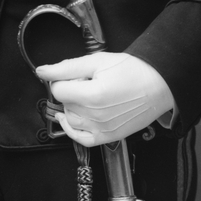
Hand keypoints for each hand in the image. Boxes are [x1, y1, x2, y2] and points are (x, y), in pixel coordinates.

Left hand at [36, 51, 174, 146]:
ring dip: (72, 107)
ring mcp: (102, 129)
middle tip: (87, 82)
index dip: (63, 79)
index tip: (75, 75)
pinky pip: (81, 139)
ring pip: (70, 120)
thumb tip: (41, 71)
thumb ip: (66, 67)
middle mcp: (96, 116)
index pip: (58, 90)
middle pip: (64, 104)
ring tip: (88, 96)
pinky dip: (72, 130)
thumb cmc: (132, 71)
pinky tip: (72, 118)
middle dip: (70, 91)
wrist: (158, 85)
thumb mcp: (98, 61)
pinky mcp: (108, 137)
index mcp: (93, 95)